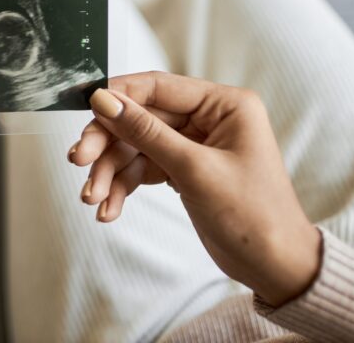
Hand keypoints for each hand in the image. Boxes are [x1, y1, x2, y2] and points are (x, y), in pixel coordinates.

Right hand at [68, 72, 320, 305]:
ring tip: (92, 198)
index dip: (118, 96)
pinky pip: (141, 169)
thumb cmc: (253, 215)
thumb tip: (104, 101)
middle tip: (79, 160)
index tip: (85, 109)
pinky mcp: (181, 169)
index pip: (158, 87)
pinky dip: (122, 187)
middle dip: (108, 143)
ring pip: (135, 147)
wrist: (274, 267)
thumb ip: (146, 132)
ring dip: (110, 172)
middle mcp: (207, 119)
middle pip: (140, 118)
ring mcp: (192, 145)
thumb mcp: (194, 169)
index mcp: (224, 105)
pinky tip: (108, 209)